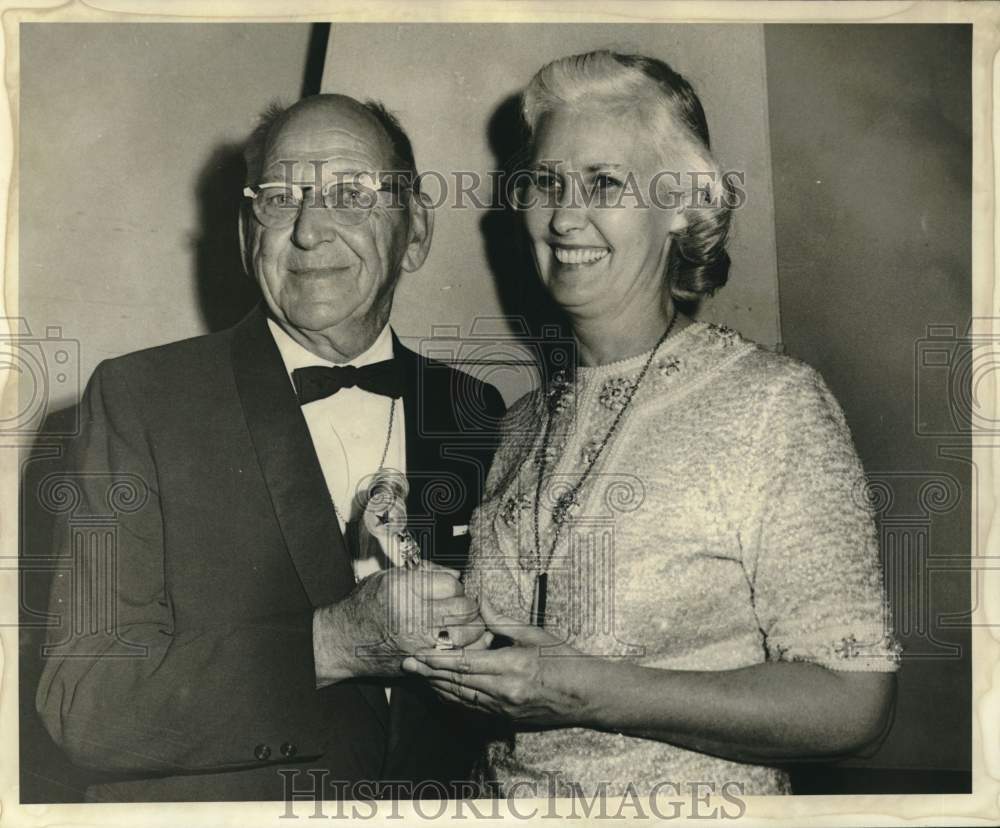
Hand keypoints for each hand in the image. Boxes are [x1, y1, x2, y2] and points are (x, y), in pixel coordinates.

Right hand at [360, 561, 484, 653]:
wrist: (344, 641)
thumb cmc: (366, 605)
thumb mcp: (390, 576)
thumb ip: (426, 572)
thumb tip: (457, 575)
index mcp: (404, 590)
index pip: (451, 584)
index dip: (457, 585)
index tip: (452, 588)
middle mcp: (412, 616)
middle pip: (464, 609)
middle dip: (469, 605)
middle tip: (463, 605)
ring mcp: (418, 642)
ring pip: (467, 634)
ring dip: (472, 627)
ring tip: (465, 622)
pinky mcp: (421, 662)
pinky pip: (458, 656)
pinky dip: (467, 648)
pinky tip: (462, 641)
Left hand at [401, 595, 586, 727]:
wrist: (586, 695)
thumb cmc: (564, 658)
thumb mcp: (534, 633)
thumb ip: (501, 620)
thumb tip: (479, 600)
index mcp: (511, 666)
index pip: (464, 663)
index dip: (437, 659)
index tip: (417, 652)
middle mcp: (504, 691)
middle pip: (456, 682)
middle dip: (429, 672)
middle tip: (406, 663)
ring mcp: (504, 708)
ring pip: (460, 698)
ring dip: (437, 686)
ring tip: (418, 675)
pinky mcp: (506, 718)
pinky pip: (472, 709)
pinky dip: (454, 699)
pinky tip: (442, 690)